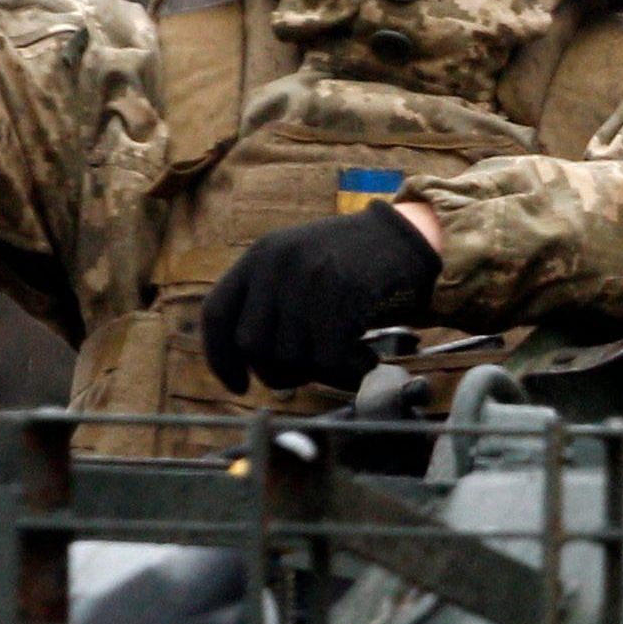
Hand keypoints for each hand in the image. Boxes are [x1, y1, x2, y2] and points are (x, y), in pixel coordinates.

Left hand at [201, 204, 445, 393]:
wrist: (405, 239)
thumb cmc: (351, 266)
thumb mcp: (297, 268)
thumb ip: (269, 305)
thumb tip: (253, 366)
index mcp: (259, 256)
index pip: (217, 314)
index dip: (220, 357)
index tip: (237, 384)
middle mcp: (276, 261)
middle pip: (252, 345)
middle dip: (277, 371)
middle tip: (307, 372)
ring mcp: (308, 276)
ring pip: (290, 357)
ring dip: (318, 373)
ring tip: (345, 360)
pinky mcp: (342, 293)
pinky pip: (328, 360)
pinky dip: (346, 373)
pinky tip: (365, 361)